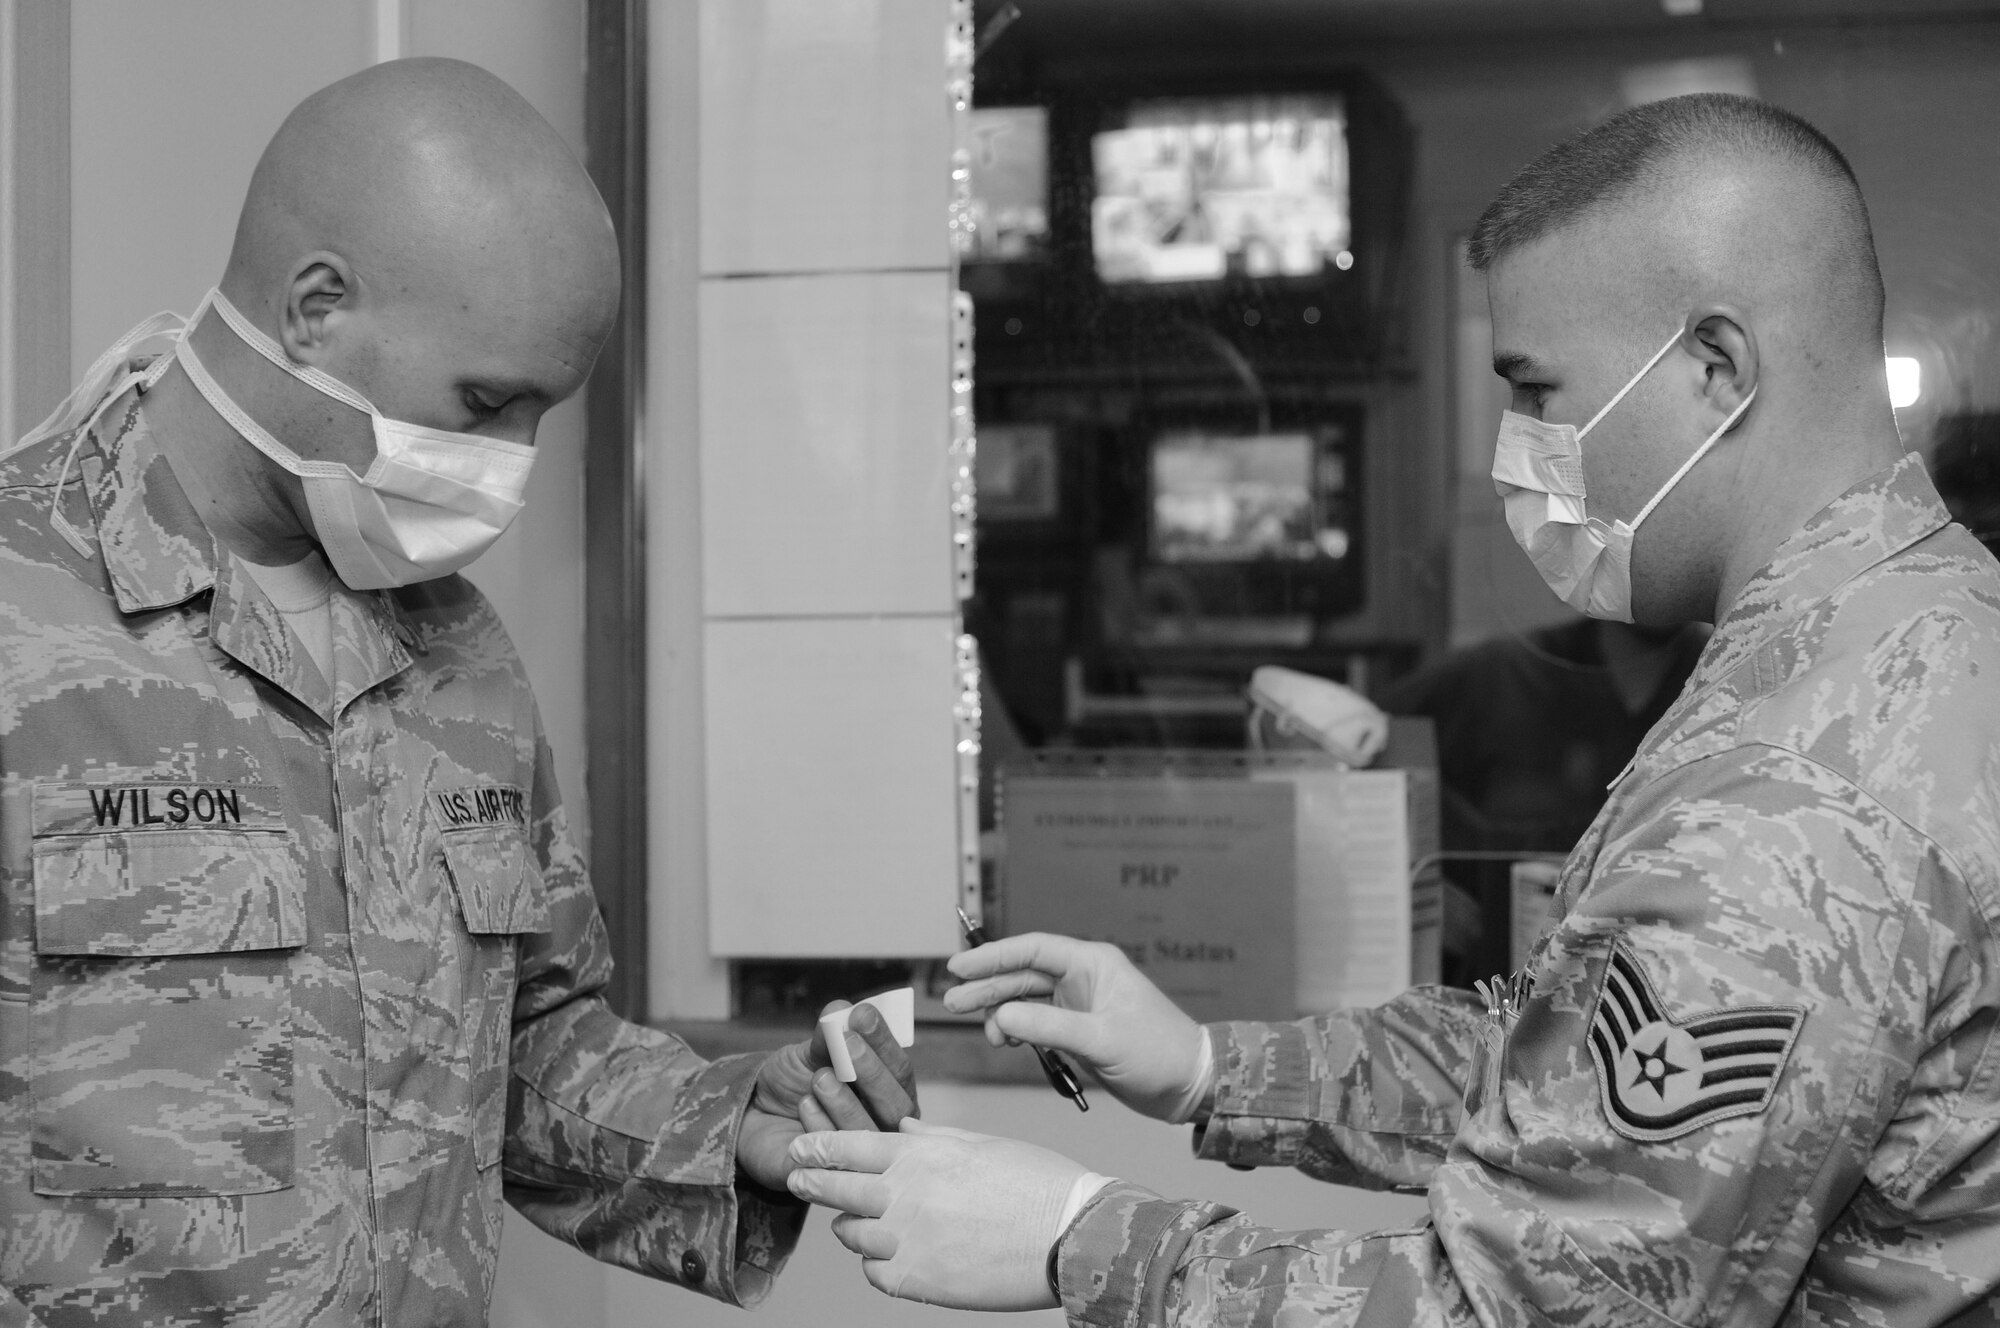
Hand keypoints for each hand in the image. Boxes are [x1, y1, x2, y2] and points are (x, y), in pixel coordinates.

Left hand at [738, 1001, 919, 1191]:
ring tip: (819, 1077)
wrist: (753, 1117)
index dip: (884, 1041)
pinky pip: (838, 1159)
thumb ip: (827, 1037)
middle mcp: (886, 1126)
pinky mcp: (834, 1178)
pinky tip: (804, 1105)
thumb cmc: (793, 1082)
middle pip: (897, 1104)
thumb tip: (840, 1010)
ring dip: (846, 1102)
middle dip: (872, 1071)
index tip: (863, 1015)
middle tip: (847, 1043)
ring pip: (871, 1133)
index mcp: (890, 1092)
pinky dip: (822, 1128)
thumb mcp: (809, 1054)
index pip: (899, 1068)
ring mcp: (864, 1155)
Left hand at [787, 1118, 1086, 1309]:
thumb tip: (904, 1130)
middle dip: (812, 1181)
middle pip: (837, 1187)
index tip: (800, 1148)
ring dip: (854, 1226)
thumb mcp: (982, 1145)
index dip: (818, 1146)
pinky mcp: (915, 1281)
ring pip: (852, 1233)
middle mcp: (905, 1194)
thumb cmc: (1036, 1184)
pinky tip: (898, 1257)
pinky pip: (875, 1272)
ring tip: (864, 1224)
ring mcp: (906, 1239)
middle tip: (798, 1179)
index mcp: (921, 1154)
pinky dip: (879, 1264)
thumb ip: (933, 1139)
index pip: (850, 1145)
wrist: (1069, 1235)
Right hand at [944, 933, 1206, 1120]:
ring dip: (1002, 1014)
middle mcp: (1084, 978)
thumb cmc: (1159, 1054)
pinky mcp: (1079, 1030)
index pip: (1033, 950)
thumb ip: (1049, 1028)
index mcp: (1093, 964)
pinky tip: (1010, 1043)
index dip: (994, 956)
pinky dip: (1020, 1032)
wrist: (1189, 1086)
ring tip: (989, 1036)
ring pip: (1027, 1000)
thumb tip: (1003, 1017)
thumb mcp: (1101, 1040)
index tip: (960, 967)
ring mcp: (1080, 1004)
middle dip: (988, 987)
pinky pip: (1038, 1023)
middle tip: (952, 1002)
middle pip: (1023, 974)